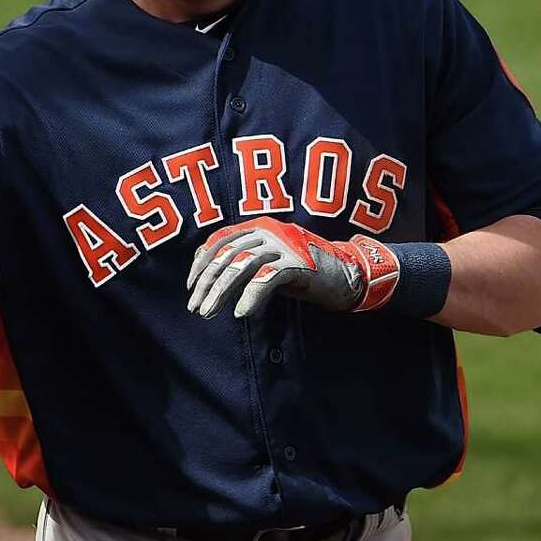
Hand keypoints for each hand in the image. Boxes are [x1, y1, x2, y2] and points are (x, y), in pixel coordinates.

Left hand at [186, 217, 395, 318]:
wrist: (348, 275)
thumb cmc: (305, 273)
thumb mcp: (269, 264)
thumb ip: (245, 264)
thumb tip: (210, 280)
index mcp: (258, 226)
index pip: (219, 240)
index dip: (201, 263)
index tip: (192, 287)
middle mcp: (268, 230)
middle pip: (226, 254)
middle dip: (207, 283)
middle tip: (196, 307)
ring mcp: (283, 245)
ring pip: (241, 265)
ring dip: (221, 291)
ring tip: (209, 313)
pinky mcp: (298, 262)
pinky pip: (266, 279)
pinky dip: (251, 297)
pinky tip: (242, 313)